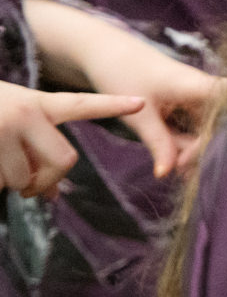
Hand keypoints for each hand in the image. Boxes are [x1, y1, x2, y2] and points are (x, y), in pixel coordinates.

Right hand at [0, 81, 145, 195]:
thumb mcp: (13, 125)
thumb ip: (38, 151)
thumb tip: (53, 194)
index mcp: (37, 105)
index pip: (82, 105)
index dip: (113, 105)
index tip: (141, 102)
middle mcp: (26, 113)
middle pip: (65, 159)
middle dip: (48, 180)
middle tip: (30, 188)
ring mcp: (5, 127)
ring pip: (25, 178)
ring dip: (13, 185)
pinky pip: (0, 182)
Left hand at [20, 0, 220, 178]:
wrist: (107, 53)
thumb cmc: (123, 74)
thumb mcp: (139, 115)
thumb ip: (158, 143)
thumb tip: (168, 172)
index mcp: (199, 86)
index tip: (204, 156)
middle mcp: (204, 91)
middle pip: (218, 125)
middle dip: (203, 149)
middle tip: (182, 171)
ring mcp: (196, 98)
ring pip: (205, 129)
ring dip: (192, 148)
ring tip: (177, 170)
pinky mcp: (187, 104)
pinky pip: (194, 127)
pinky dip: (184, 142)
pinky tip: (175, 160)